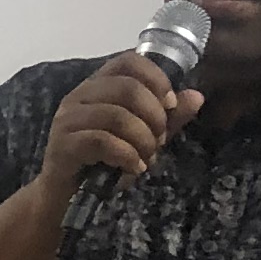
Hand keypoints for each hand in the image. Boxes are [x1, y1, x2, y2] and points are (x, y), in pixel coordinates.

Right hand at [33, 50, 199, 199]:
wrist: (66, 198)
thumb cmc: (104, 163)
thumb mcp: (144, 138)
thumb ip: (168, 118)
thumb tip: (197, 96)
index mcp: (99, 86)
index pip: (130, 61)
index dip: (157, 79)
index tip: (170, 106)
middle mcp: (80, 95)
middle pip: (128, 88)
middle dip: (154, 117)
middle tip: (159, 141)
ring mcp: (68, 119)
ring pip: (117, 115)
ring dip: (143, 140)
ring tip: (146, 158)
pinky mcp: (63, 144)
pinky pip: (102, 141)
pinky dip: (127, 156)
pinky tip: (133, 169)